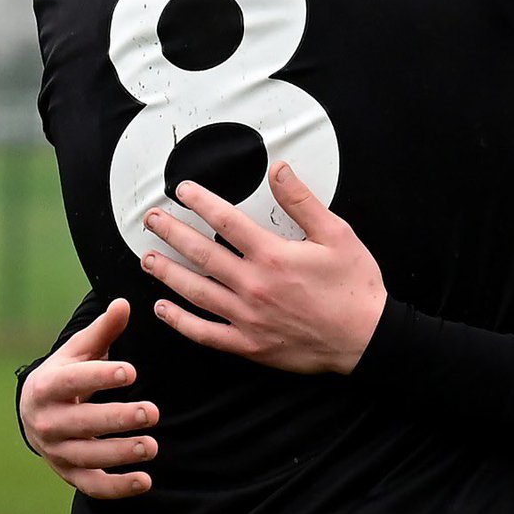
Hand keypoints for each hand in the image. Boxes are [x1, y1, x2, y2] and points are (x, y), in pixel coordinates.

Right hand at [19, 298, 159, 498]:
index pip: (74, 381)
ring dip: (121, 454)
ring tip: (153, 446)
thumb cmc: (67, 372)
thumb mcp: (80, 349)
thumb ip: (104, 330)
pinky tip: (146, 481)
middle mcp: (48, 421)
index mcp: (49, 385)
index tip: (131, 372)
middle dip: (117, 419)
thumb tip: (124, 304)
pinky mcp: (68, 473)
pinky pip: (91, 486)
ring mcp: (56, 450)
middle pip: (82, 422)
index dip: (102, 377)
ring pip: (88, 457)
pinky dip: (117, 488)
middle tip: (152, 412)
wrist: (36, 409)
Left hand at [143, 163, 386, 374]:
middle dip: (172, 233)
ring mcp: (247, 318)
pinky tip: (164, 309)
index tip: (182, 191)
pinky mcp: (249, 344)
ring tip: (147, 258)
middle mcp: (253, 285)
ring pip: (196, 292)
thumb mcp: (337, 233)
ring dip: (168, 273)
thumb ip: (302, 201)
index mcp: (273, 255)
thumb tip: (278, 170)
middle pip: (202, 253)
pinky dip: (181, 321)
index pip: (226, 221)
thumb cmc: (354, 285)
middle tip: (151, 219)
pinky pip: (205, 333)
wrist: (365, 338)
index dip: (201, 202)